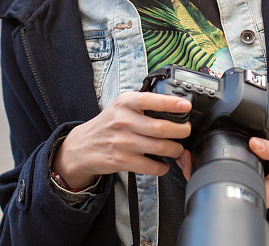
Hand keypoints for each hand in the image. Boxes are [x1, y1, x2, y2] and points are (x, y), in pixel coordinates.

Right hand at [52, 92, 191, 189]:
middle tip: (186, 131)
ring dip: (175, 150)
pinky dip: (162, 168)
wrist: (82, 146)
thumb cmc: (107, 125)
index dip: (171, 103)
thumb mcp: (120, 106)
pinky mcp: (121, 160)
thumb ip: (142, 104)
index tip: (185, 106)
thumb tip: (173, 107)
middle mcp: (123, 121)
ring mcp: (122, 142)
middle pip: (161, 127)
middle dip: (181, 131)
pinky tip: (163, 164)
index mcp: (125, 103)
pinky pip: (150, 167)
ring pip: (159, 148)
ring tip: (177, 149)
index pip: (150, 100)